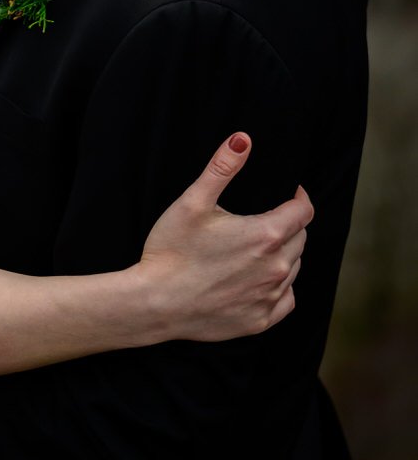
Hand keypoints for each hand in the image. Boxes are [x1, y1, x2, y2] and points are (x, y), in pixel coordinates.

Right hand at [138, 133, 312, 341]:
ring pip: (294, 268)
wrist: (155, 303)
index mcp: (266, 235)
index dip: (298, 197)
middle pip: (300, 238)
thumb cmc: (171, 250)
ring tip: (254, 249)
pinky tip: (257, 280)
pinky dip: (279, 287)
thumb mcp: (193, 202)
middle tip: (262, 220)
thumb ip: (222, 168)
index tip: (289, 192)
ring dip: (283, 255)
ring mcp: (270, 297)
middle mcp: (278, 268)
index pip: (303, 211)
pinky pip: (286, 299)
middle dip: (288, 224)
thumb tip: (243, 138)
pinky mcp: (261, 321)